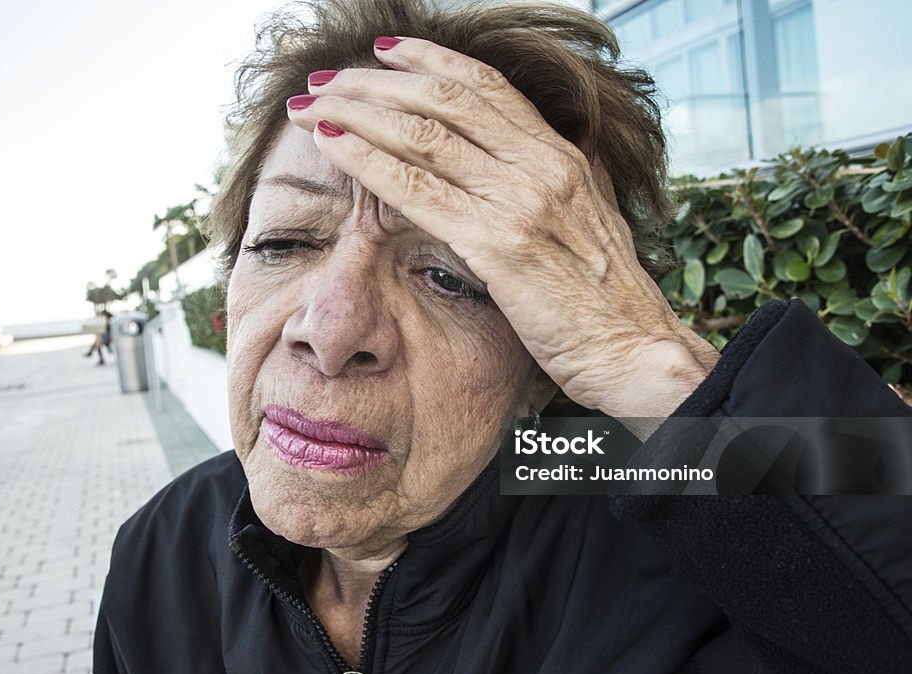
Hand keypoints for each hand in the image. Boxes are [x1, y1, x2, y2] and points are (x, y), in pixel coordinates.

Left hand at [284, 36, 718, 424]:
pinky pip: (418, 190)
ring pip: (422, 134)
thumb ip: (559, 180)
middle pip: (442, 99)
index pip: (486, 86)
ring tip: (310, 104)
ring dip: (356, 112)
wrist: (636, 351)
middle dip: (374, 82)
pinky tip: (330, 144)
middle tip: (325, 77)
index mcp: (561, 156)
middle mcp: (542, 166)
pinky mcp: (500, 245)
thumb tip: (537, 151)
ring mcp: (522, 202)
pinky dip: (367, 160)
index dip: (430, 59)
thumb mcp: (590, 220)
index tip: (384, 49)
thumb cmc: (607, 299)